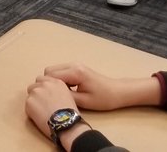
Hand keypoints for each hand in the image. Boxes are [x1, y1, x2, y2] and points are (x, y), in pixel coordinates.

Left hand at [25, 74, 79, 136]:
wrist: (67, 124)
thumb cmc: (70, 115)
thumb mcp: (68, 96)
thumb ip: (57, 90)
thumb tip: (49, 94)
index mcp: (56, 82)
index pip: (43, 79)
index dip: (43, 89)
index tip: (45, 97)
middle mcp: (45, 84)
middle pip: (34, 85)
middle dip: (37, 94)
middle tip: (42, 105)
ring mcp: (36, 91)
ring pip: (30, 94)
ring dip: (34, 101)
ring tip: (42, 112)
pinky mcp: (29, 101)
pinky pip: (27, 105)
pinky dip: (31, 111)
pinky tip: (40, 117)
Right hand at [39, 62, 161, 110]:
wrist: (118, 92)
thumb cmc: (102, 99)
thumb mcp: (83, 101)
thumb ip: (65, 96)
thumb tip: (50, 94)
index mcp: (74, 72)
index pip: (50, 75)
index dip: (48, 87)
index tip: (50, 98)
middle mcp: (72, 64)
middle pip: (49, 71)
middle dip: (49, 83)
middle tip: (57, 96)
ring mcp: (74, 64)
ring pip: (53, 70)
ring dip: (54, 81)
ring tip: (63, 94)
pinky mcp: (76, 67)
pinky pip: (60, 71)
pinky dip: (59, 79)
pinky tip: (68, 89)